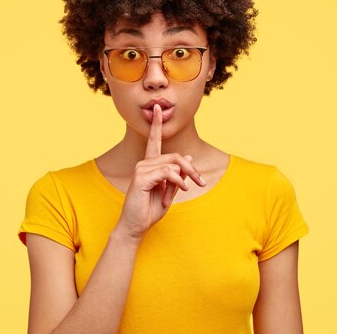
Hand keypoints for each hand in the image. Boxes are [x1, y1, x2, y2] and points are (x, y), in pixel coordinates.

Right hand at [115, 104, 205, 241]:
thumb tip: (189, 159)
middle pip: (175, 156)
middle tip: (200, 182)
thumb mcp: (169, 192)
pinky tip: (181, 188)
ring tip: (188, 188)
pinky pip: (167, 172)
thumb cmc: (149, 210)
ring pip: (173, 163)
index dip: (156, 125)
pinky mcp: (141, 177)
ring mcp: (141, 169)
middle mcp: (144, 163)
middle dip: (191, 169)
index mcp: (149, 165)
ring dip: (186, 176)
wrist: (136, 226)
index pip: (153, 140)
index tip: (157, 109)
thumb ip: (178, 176)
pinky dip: (178, 180)